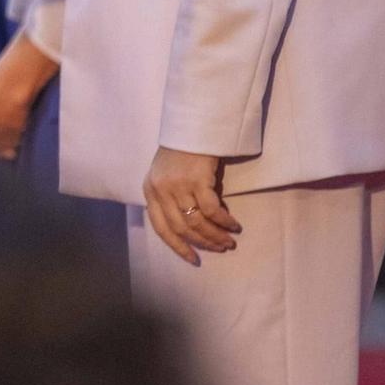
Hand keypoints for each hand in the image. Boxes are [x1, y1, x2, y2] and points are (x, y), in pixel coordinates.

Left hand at [142, 146, 242, 265]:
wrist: (192, 125)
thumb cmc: (181, 151)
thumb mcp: (165, 175)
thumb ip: (169, 198)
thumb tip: (187, 228)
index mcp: (150, 190)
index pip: (161, 227)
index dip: (177, 246)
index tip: (193, 259)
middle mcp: (160, 190)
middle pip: (181, 228)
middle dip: (203, 242)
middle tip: (221, 248)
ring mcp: (178, 185)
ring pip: (197, 222)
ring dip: (215, 235)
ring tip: (229, 241)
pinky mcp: (197, 180)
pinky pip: (212, 210)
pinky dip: (224, 221)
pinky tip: (234, 225)